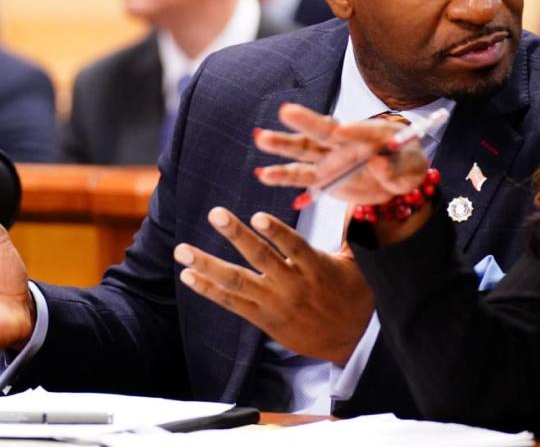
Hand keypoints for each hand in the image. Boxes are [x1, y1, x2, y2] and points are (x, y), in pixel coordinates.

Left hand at [174, 207, 372, 365]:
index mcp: (316, 267)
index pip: (294, 246)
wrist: (350, 340)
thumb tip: (357, 200)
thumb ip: (349, 230)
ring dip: (207, 264)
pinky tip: (188, 275)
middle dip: (236, 235)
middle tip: (215, 214)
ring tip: (182, 250)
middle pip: (260, 258)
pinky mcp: (262, 319)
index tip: (258, 216)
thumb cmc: (353, 294)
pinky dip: (208, 289)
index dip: (277, 232)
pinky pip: (231, 303)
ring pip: (237, 281)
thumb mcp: (356, 263)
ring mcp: (274, 303)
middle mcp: (292, 285)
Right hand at [254, 103, 428, 204]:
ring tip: (261, 138)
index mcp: (374, 133)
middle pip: (325, 131)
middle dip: (306, 122)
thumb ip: (397, 169)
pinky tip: (263, 174)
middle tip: (285, 111)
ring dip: (284, 144)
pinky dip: (283, 176)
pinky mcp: (324, 176)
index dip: (354, 130)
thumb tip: (378, 163)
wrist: (396, 177)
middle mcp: (347, 141)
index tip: (341, 130)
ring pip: (306, 150)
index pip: (365, 131)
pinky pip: (302, 176)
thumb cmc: (407, 165)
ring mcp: (332, 158)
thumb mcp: (413, 169)